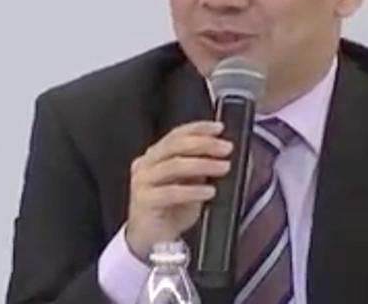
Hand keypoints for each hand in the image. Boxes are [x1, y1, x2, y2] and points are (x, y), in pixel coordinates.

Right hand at [125, 121, 231, 260]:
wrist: (151, 240)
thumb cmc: (173, 210)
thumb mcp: (192, 184)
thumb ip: (202, 167)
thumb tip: (225, 153)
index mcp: (155, 155)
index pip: (177, 134)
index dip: (198, 128)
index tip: (219, 128)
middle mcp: (145, 164)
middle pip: (175, 145)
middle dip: (204, 144)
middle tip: (225, 148)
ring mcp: (142, 182)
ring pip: (174, 166)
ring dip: (203, 164)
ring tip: (224, 167)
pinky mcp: (144, 201)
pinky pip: (171, 192)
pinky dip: (193, 190)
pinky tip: (209, 191)